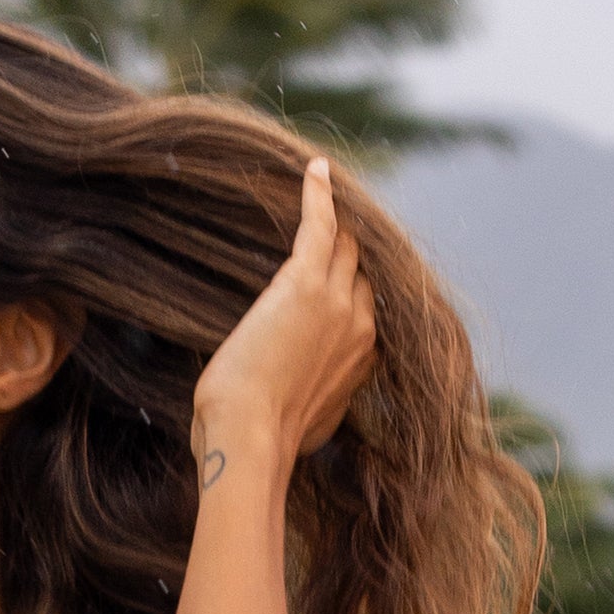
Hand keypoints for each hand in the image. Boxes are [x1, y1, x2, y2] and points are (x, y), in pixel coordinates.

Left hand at [191, 155, 376, 474]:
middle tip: (333, 221)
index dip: (351, 287)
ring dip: (337, 219)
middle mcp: (361, 327)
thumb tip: (299, 401)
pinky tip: (314, 169)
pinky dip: (319, 195)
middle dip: (349, 248)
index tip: (339, 271)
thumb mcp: (302, 423)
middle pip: (361, 270)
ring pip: (346, 246)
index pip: (365, 307)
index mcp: (361, 361)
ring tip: (324, 190)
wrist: (249, 440)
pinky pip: (320, 225)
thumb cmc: (258, 443)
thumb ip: (314, 400)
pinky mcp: (305, 283)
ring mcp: (338, 303)